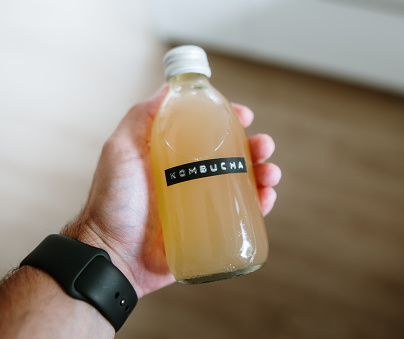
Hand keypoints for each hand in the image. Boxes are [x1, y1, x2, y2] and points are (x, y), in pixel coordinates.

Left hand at [62, 84, 280, 297]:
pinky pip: (243, 215)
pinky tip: (266, 197)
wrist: (112, 254)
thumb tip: (169, 87)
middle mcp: (192, 176)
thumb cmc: (112, 202)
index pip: (209, 131)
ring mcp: (203, 204)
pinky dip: (260, 204)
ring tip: (270, 173)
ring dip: (264, 173)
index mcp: (175, 156)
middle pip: (233, 156)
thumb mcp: (121, 150)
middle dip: (255, 147)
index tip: (244, 114)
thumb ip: (141, 117)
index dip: (229, 120)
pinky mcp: (211, 230)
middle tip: (263, 145)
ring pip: (244, 183)